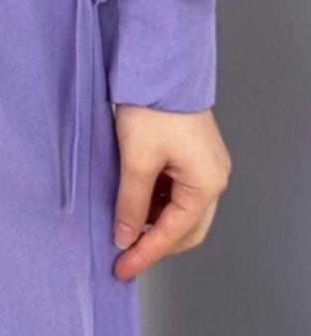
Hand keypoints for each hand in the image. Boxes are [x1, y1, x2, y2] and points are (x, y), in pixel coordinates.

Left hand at [112, 105, 230, 281]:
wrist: (160, 66)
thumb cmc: (154, 108)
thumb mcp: (136, 160)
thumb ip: (131, 203)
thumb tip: (125, 236)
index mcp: (206, 184)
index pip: (174, 234)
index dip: (145, 254)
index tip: (122, 269)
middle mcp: (213, 178)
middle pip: (186, 229)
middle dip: (154, 243)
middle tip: (124, 255)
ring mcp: (205, 166)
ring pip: (181, 211)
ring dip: (154, 222)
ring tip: (123, 226)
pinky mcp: (193, 155)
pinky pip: (177, 191)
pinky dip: (156, 202)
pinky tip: (133, 202)